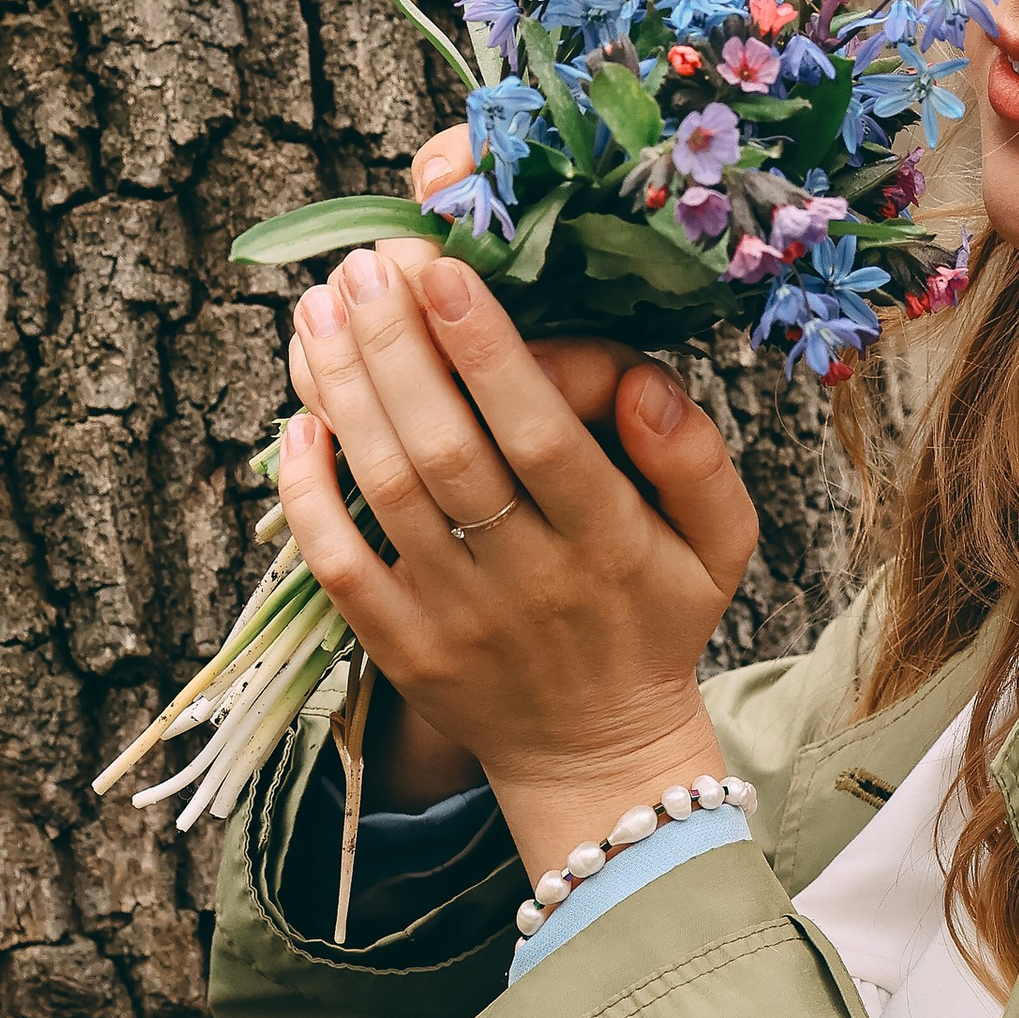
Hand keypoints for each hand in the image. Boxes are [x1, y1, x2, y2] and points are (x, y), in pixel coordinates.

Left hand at [307, 139, 684, 815]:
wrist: (596, 753)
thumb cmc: (656, 620)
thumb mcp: (720, 544)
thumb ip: (697, 457)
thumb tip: (644, 379)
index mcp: (611, 542)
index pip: (542, 435)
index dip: (488, 351)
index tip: (442, 269)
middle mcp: (530, 579)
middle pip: (448, 451)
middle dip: (398, 347)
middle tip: (365, 264)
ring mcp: (455, 618)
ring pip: (386, 492)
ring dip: (344, 392)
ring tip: (320, 307)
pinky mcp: (400, 649)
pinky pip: (338, 563)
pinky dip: (307, 491)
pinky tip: (297, 418)